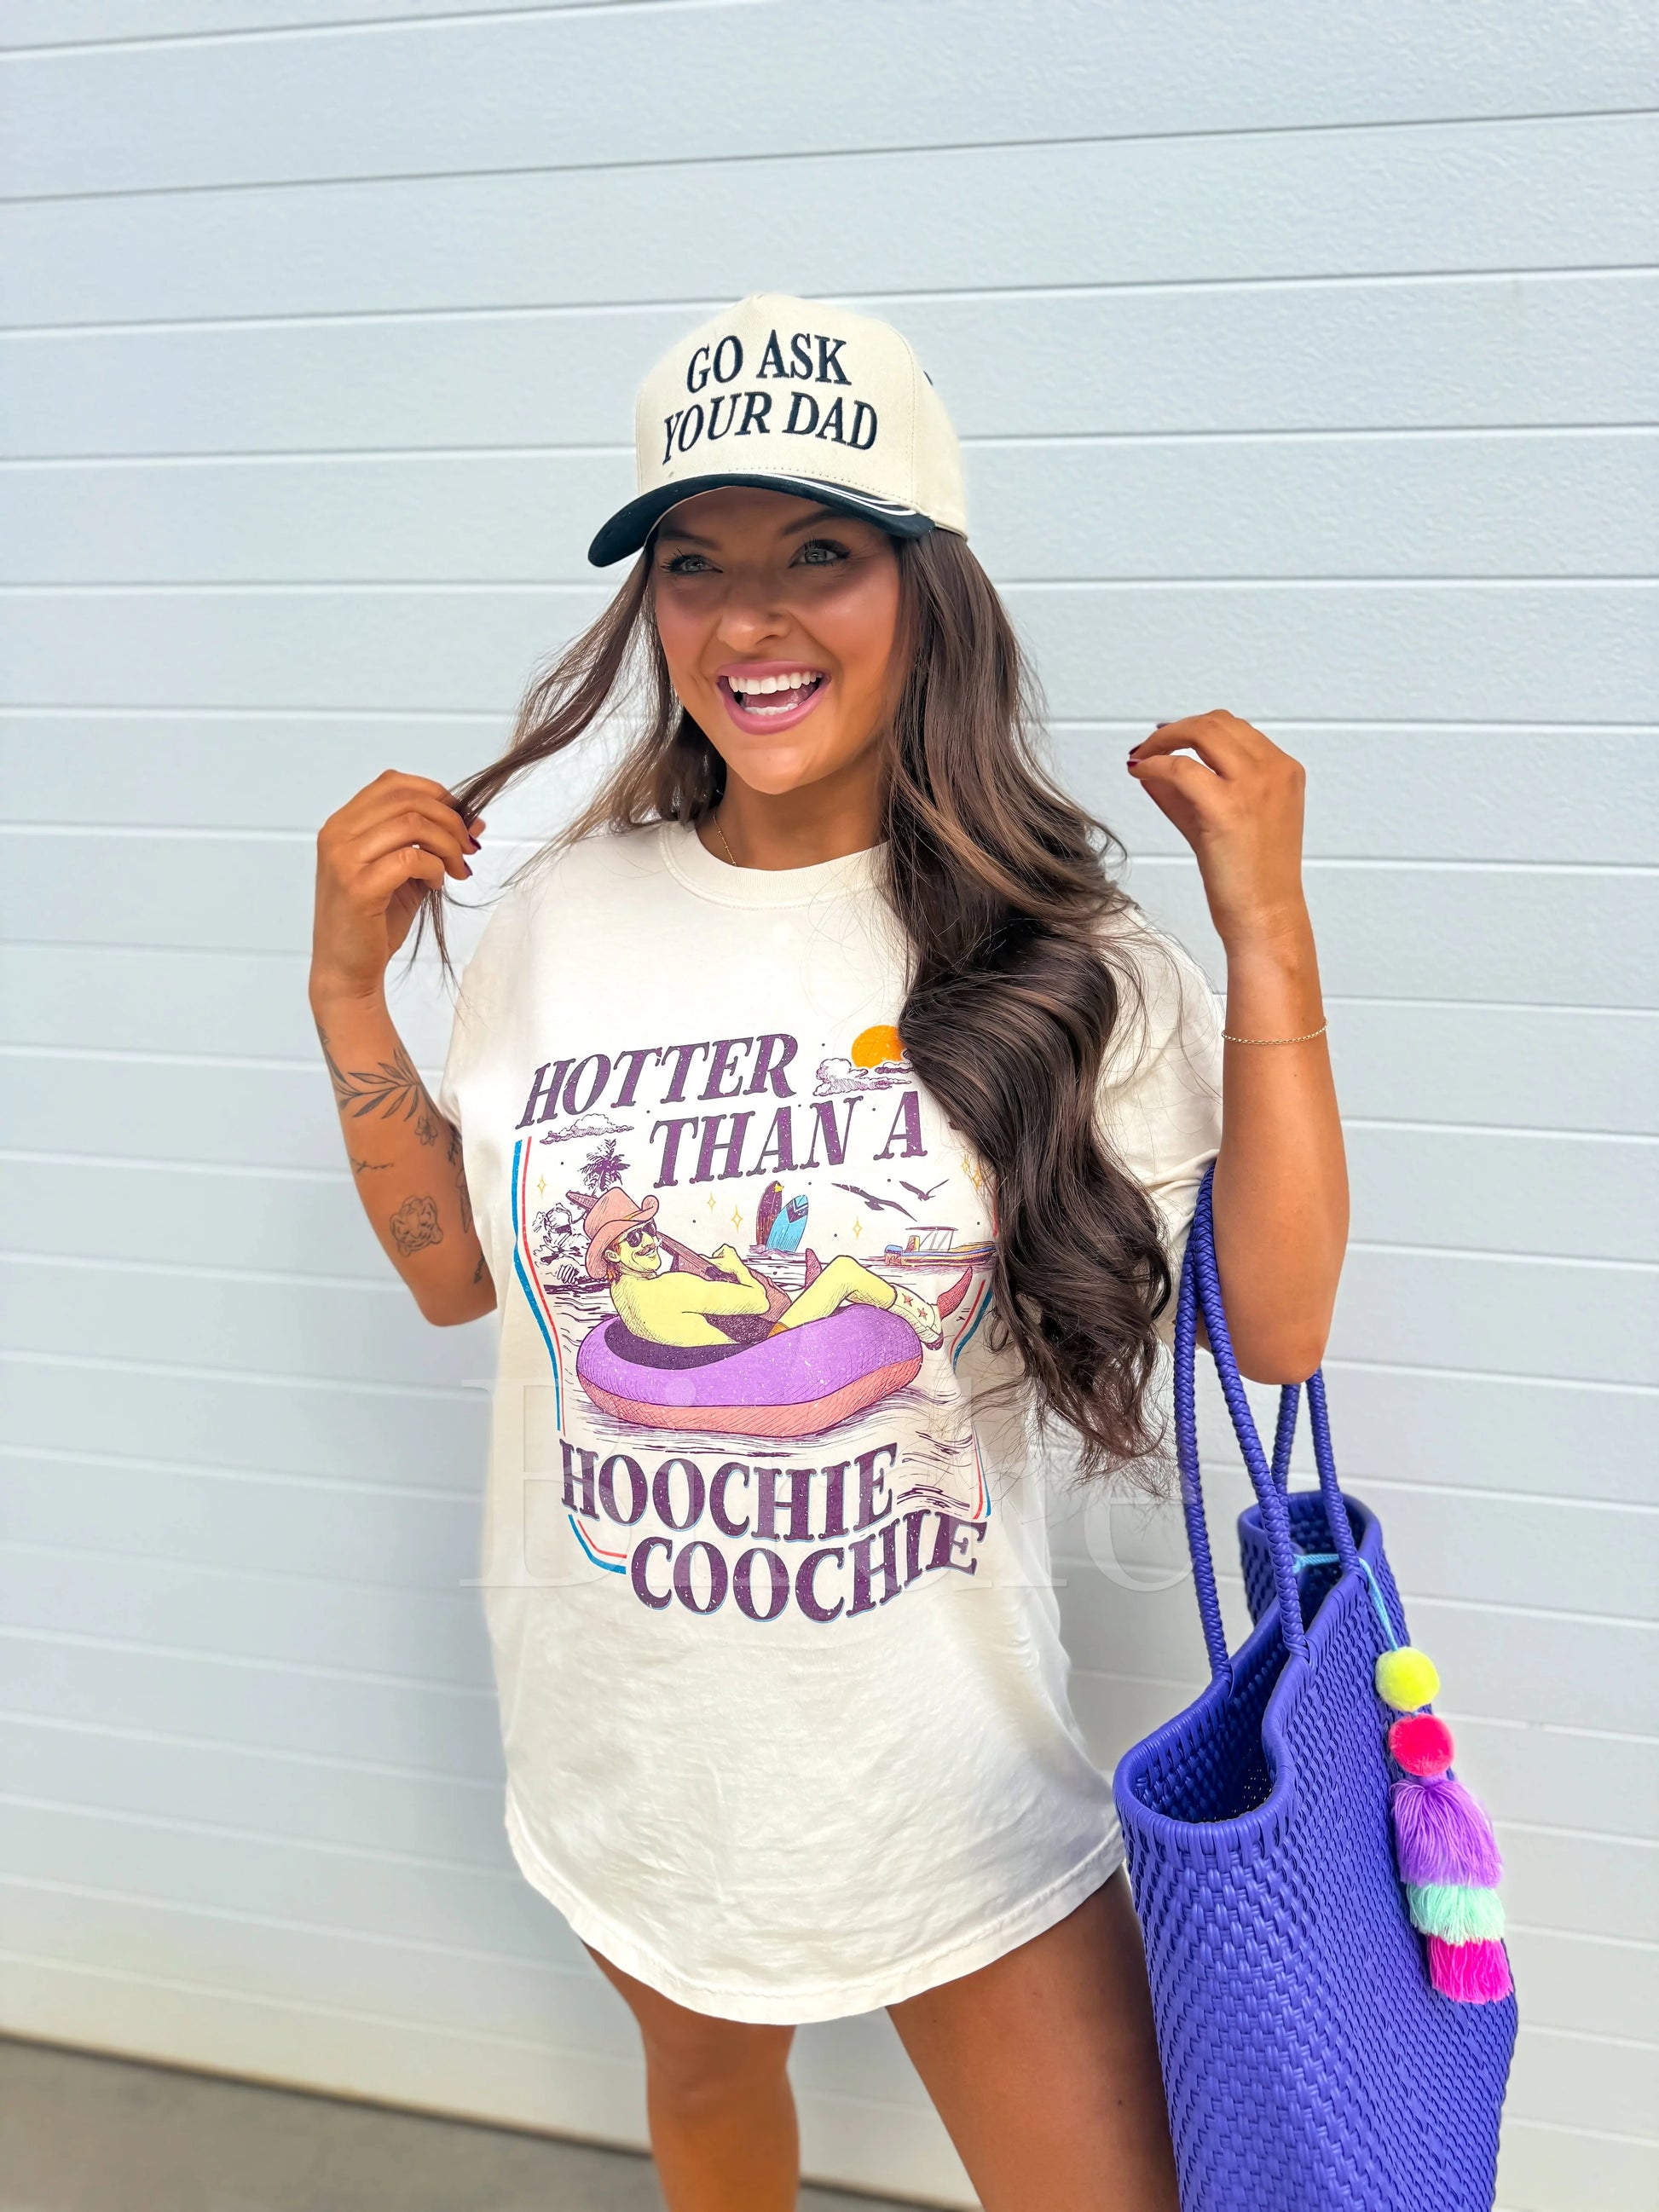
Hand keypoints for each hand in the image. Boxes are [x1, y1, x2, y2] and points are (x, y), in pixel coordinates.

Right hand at [310, 771, 482, 1004]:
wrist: (347, 970)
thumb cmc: (374, 921)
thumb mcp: (405, 872)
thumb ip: (431, 843)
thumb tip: (475, 820)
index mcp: (342, 824)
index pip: (393, 783)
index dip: (435, 794)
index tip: (460, 819)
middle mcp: (337, 835)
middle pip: (406, 799)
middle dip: (449, 820)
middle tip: (467, 848)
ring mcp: (343, 859)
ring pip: (411, 824)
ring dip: (446, 844)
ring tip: (455, 869)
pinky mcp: (357, 887)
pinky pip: (410, 859)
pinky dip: (434, 868)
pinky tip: (436, 884)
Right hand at [710, 1243, 743, 1277]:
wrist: (739, 1271)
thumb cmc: (731, 1266)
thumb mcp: (717, 1262)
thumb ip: (708, 1260)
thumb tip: (702, 1256)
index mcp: (725, 1247)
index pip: (714, 1254)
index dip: (716, 1260)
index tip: (720, 1263)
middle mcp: (730, 1249)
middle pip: (718, 1257)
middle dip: (719, 1261)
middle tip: (724, 1265)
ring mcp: (733, 1253)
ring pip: (722, 1259)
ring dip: (723, 1263)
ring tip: (727, 1267)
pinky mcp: (734, 1258)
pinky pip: (727, 1261)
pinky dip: (727, 1264)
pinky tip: (729, 1267)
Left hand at [1127, 711, 1306, 949]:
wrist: (1267, 918)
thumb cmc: (1253, 880)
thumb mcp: (1226, 821)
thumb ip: (1192, 791)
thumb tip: (1153, 767)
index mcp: (1284, 771)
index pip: (1235, 729)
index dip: (1193, 729)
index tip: (1167, 742)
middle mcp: (1274, 771)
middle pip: (1217, 722)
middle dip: (1176, 729)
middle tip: (1148, 747)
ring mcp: (1254, 787)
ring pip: (1201, 733)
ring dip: (1163, 740)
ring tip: (1142, 758)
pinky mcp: (1227, 808)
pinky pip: (1180, 768)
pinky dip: (1155, 765)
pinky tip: (1141, 773)